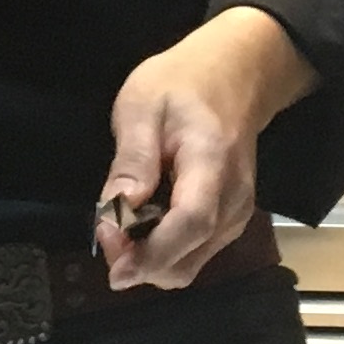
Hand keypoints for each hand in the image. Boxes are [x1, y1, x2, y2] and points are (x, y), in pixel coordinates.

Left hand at [98, 7, 311, 289]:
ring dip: (149, 260)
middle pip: (187, 259)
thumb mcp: (142, 104)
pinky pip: (193, 255)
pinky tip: (144, 223)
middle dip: (139, 263)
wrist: (236, 76)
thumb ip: (132, 159)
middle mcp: (234, 199)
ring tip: (121, 224)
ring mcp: (237, 214)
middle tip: (105, 230)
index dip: (150, 254)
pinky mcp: (231, 222)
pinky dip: (163, 252)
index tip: (112, 265)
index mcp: (212, 162)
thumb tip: (117, 211)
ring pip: (188, 266)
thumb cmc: (184, 83)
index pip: (191, 223)